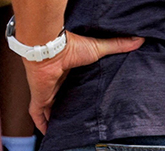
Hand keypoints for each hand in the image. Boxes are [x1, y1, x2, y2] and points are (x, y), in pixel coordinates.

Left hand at [23, 31, 143, 132]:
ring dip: (54, 117)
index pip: (69, 85)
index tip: (82, 100)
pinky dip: (41, 124)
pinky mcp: (39, 97)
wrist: (49, 47)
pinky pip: (37, 114)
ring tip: (63, 127)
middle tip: (74, 117)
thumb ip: (115, 46)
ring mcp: (45, 90)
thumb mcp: (97, 48)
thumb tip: (136, 41)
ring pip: (48, 108)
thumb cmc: (69, 46)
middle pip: (58, 98)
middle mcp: (54, 82)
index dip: (74, 93)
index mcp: (65, 71)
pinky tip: (48, 132)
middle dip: (64, 107)